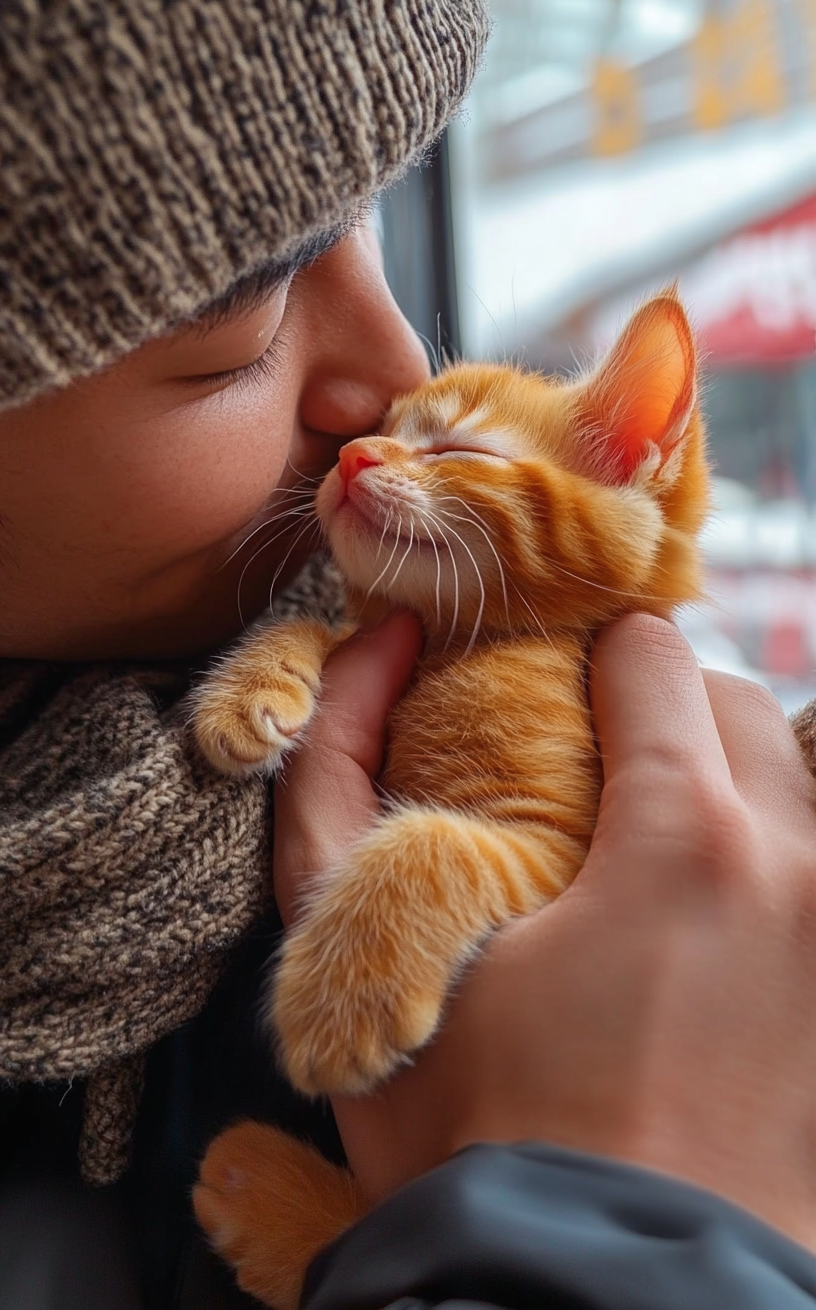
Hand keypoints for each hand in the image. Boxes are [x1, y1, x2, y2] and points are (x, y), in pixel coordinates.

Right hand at [274, 613, 815, 1251]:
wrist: (588, 1299)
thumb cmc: (468, 1130)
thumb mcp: (362, 941)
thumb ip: (340, 769)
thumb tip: (377, 641)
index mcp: (688, 841)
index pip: (650, 654)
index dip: (583, 664)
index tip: (546, 709)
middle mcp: (797, 871)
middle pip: (734, 703)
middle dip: (659, 716)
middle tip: (588, 783)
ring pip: (789, 782)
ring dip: (719, 789)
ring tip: (643, 860)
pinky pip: (812, 869)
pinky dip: (763, 864)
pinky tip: (701, 931)